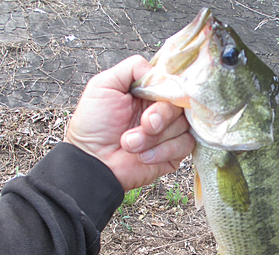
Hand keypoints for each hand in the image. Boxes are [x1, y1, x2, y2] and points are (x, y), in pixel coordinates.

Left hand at [64, 55, 193, 190]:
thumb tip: (160, 71)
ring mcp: (170, 131)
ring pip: (184, 125)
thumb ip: (132, 68)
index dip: (168, 89)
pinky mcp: (175, 152)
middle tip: (144, 124)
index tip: (153, 98)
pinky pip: (185, 145)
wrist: (93, 162)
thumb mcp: (104, 84)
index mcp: (148, 92)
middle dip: (161, 115)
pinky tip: (143, 156)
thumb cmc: (93, 126)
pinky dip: (162, 151)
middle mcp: (161, 109)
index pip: (173, 82)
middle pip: (182, 103)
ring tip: (131, 144)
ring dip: (155, 137)